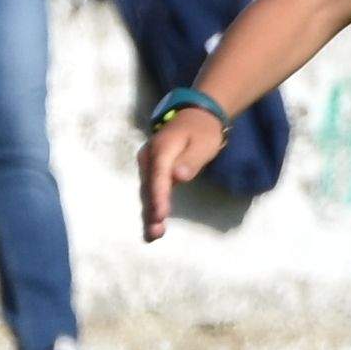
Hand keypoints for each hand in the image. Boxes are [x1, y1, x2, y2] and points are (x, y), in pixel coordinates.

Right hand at [136, 106, 226, 240]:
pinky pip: (151, 188)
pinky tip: (154, 220)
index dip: (159, 197)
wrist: (196, 115)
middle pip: (149, 187)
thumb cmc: (202, 131)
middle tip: (154, 234)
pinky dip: (152, 204)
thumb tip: (177, 177)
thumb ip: (190, 161)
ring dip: (150, 212)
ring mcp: (148, 163)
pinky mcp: (152, 169)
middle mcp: (149, 157)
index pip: (159, 177)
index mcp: (162, 149)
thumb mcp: (203, 144)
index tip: (160, 215)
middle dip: (151, 211)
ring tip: (153, 234)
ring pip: (148, 190)